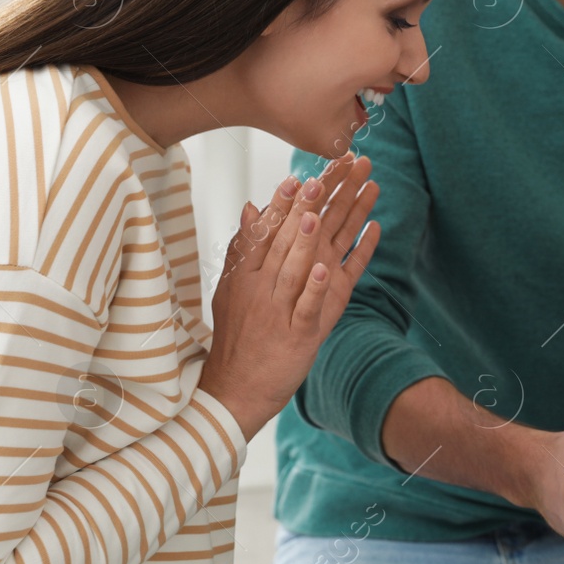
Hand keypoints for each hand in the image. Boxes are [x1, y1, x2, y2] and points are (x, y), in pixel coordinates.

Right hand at [199, 154, 381, 438]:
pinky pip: (308, 307)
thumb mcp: (232, 290)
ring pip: (301, 264)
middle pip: (290, 238)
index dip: (287, 202)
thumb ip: (244, 249)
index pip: (271, 230)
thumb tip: (252, 207)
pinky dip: (317, 287)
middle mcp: (263, 287)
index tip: (302, 174)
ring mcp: (279, 310)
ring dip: (315, 232)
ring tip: (328, 203)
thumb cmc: (238, 338)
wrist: (234, 391)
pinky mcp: (298, 335)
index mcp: (249, 275)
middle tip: (330, 171)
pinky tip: (327, 265)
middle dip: (312, 203)